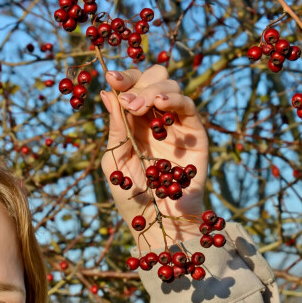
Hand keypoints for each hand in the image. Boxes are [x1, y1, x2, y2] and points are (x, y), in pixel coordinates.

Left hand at [98, 64, 208, 250]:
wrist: (158, 223)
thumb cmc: (133, 197)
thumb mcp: (115, 160)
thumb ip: (114, 127)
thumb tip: (106, 93)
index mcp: (133, 121)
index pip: (131, 87)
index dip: (123, 79)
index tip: (110, 78)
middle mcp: (155, 118)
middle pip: (152, 79)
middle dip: (137, 82)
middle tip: (127, 100)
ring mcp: (176, 124)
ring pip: (170, 86)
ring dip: (151, 91)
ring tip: (138, 108)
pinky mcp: (195, 133)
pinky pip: (188, 106)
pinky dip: (174, 99)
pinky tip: (159, 105)